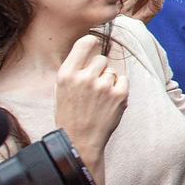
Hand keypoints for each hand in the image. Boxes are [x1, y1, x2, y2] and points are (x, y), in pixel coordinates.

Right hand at [52, 38, 128, 172]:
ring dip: (108, 81)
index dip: (91, 42)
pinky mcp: (119, 95)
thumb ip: (74, 70)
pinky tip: (109, 101)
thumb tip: (90, 48)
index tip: (94, 44)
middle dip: (99, 70)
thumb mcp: (61, 90)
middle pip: (101, 59)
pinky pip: (123, 80)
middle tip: (93, 87)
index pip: (84, 44)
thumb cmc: (69, 115)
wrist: (79, 142)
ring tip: (99, 99)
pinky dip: (119, 89)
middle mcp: (84, 77)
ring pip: (111, 71)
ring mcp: (103, 86)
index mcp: (66, 75)